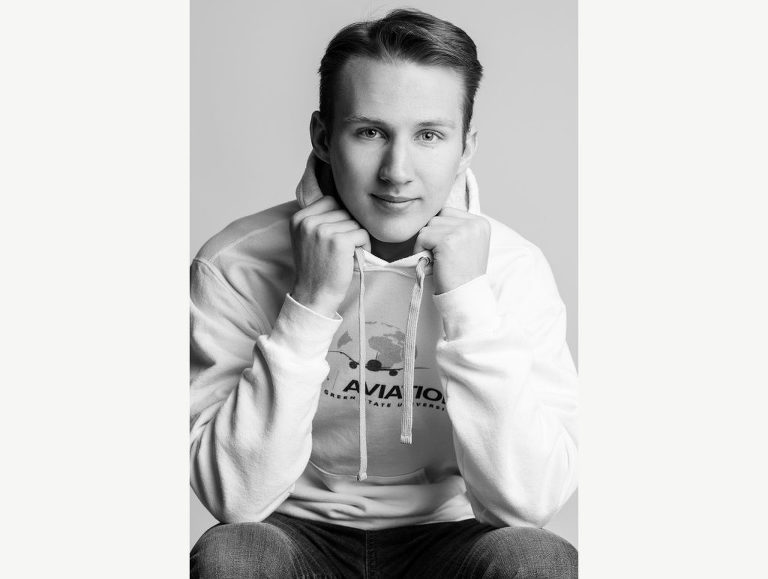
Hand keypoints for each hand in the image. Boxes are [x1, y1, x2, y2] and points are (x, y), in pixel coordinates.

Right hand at [290, 196, 370, 316]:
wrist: (314, 295)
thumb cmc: (316, 268)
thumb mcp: (307, 238)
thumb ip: (317, 219)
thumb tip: (343, 200)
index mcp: (298, 218)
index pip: (330, 201)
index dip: (339, 217)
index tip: (335, 236)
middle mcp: (308, 222)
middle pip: (344, 211)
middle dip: (349, 228)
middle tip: (343, 249)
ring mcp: (323, 231)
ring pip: (354, 222)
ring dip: (357, 237)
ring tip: (347, 254)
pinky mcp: (339, 241)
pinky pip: (362, 233)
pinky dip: (364, 246)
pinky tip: (354, 257)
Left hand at [413, 207, 490, 294]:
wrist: (466, 296)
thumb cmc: (462, 274)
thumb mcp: (468, 245)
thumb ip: (456, 229)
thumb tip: (432, 218)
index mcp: (481, 222)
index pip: (448, 212)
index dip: (440, 232)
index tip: (448, 251)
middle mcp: (474, 223)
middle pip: (437, 217)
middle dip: (433, 237)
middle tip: (442, 258)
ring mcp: (462, 230)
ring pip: (428, 226)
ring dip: (426, 244)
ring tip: (439, 261)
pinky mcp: (448, 240)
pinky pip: (422, 237)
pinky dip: (420, 251)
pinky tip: (433, 263)